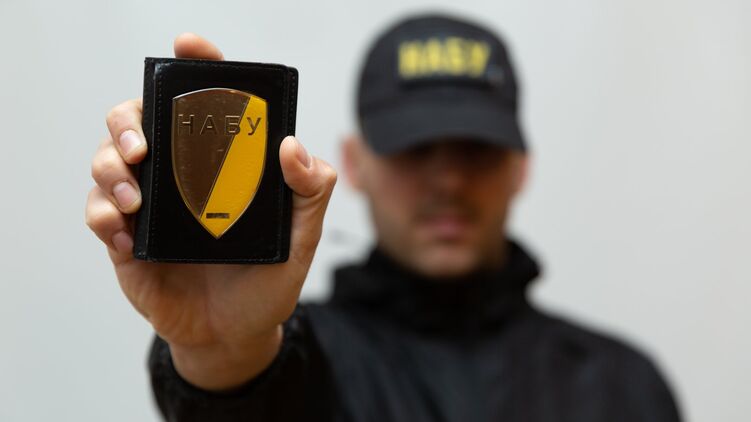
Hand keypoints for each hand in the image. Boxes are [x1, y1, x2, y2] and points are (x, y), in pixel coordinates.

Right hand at [85, 33, 336, 389]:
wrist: (236, 334)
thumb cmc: (268, 281)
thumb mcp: (301, 236)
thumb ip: (309, 192)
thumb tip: (291, 146)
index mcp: (220, 164)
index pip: (203, 104)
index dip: (195, 68)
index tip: (189, 46)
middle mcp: (180, 175)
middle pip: (136, 119)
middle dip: (129, 119)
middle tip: (144, 143)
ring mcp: (150, 205)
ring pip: (106, 159)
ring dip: (110, 167)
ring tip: (134, 197)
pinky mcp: (126, 240)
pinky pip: (97, 213)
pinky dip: (102, 215)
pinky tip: (125, 232)